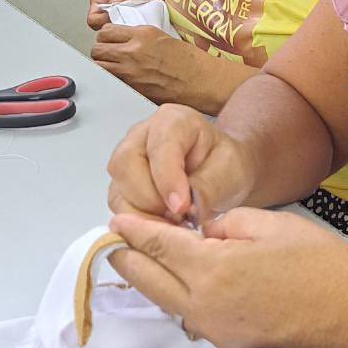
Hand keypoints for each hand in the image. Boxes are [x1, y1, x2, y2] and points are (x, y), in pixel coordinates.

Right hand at [87, 0, 168, 30]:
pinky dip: (142, 28)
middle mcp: (112, 13)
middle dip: (116, 26)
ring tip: (138, 17)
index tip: (111, 14)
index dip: (100, 20)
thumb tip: (114, 2)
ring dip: (130, 28)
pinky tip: (146, 19)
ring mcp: (128, 18)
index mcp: (101, 1)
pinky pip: (139, 31)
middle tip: (127, 17)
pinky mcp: (142, 21)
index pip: (93, 19)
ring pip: (124, 33)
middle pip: (108, 30)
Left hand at [91, 26, 228, 110]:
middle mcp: (133, 50)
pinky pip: (110, 81)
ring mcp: (130, 70)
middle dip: (101, 51)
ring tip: (112, 67)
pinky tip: (120, 79)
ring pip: (99, 65)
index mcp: (142, 34)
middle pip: (97, 48)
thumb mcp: (162, 37)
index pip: (106, 30)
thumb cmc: (189, 62)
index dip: (106, 36)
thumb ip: (140, 37)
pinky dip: (111, 79)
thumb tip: (124, 40)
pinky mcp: (132, 87)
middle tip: (108, 55)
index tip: (110, 40)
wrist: (201, 81)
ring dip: (103, 65)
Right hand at [106, 103, 258, 219]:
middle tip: (178, 218)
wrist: (220, 171)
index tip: (180, 207)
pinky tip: (162, 226)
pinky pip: (118, 206)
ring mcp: (127, 159)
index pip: (159, 147)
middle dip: (150, 199)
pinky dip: (138, 222)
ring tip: (173, 224)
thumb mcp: (229, 170)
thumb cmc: (224, 163)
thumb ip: (207, 185)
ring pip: (118, 189)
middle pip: (126, 165)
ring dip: (142, 214)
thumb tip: (183, 207)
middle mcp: (141, 135)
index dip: (167, 179)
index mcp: (173, 121)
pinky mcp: (122, 184)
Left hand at [106, 207, 347, 347]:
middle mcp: (204, 306)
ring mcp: (216, 332)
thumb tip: (204, 234)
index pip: (157, 247)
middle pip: (147, 283)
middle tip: (115, 243)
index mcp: (212, 269)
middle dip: (127, 260)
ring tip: (149, 261)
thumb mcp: (270, 224)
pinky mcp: (230, 347)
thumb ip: (225, 225)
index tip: (116, 223)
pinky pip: (193, 319)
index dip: (133, 232)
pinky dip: (182, 300)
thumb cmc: (321, 264)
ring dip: (154, 282)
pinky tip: (188, 285)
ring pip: (167, 304)